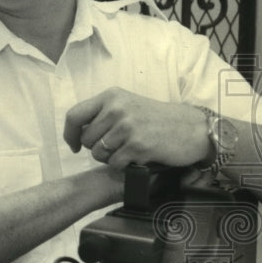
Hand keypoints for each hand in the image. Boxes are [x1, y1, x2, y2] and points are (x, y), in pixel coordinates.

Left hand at [63, 87, 210, 169]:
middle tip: (117, 146)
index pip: (74, 115)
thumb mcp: (127, 105)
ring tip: (129, 149)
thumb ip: (102, 114)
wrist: (192, 128)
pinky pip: (114, 164)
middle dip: (97, 148)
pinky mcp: (137, 145)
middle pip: (86, 139)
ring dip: (111, 158)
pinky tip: (138, 156)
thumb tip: (75, 132)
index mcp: (111, 96)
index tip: (74, 145)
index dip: (69, 134)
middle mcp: (116, 108)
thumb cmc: (156, 119)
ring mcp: (127, 126)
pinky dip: (124, 165)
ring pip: (98, 154)